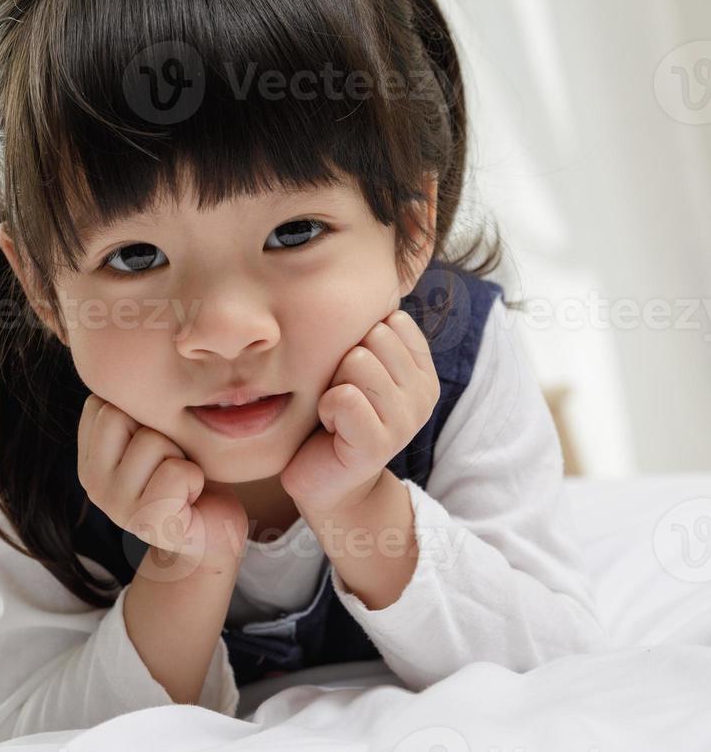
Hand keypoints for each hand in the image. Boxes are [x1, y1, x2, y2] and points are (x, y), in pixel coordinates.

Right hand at [77, 393, 248, 572]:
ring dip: (181, 456)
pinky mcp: (149, 525)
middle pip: (121, 415)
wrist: (213, 531)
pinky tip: (191, 498)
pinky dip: (195, 479)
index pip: (101, 403)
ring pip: (152, 441)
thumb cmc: (185, 473)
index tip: (154, 444)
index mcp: (89, 461)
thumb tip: (127, 357)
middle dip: (160, 431)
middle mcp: (93, 486)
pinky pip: (177, 473)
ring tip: (182, 481)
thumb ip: (131, 409)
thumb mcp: (152, 434)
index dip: (141, 414)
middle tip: (171, 462)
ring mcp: (117, 509)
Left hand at [280, 309, 439, 517]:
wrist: (328, 480)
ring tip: (336, 413)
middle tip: (341, 396)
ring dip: (331, 386)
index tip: (352, 376)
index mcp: (423, 369)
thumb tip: (383, 270)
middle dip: (341, 362)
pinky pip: (344, 397)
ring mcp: (406, 419)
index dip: (356, 341)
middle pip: (371, 337)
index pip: (388, 319)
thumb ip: (372, 329)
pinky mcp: (379, 443)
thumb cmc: (336, 414)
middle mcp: (424, 393)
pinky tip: (331, 429)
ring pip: (356, 362)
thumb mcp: (358, 365)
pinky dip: (326, 409)